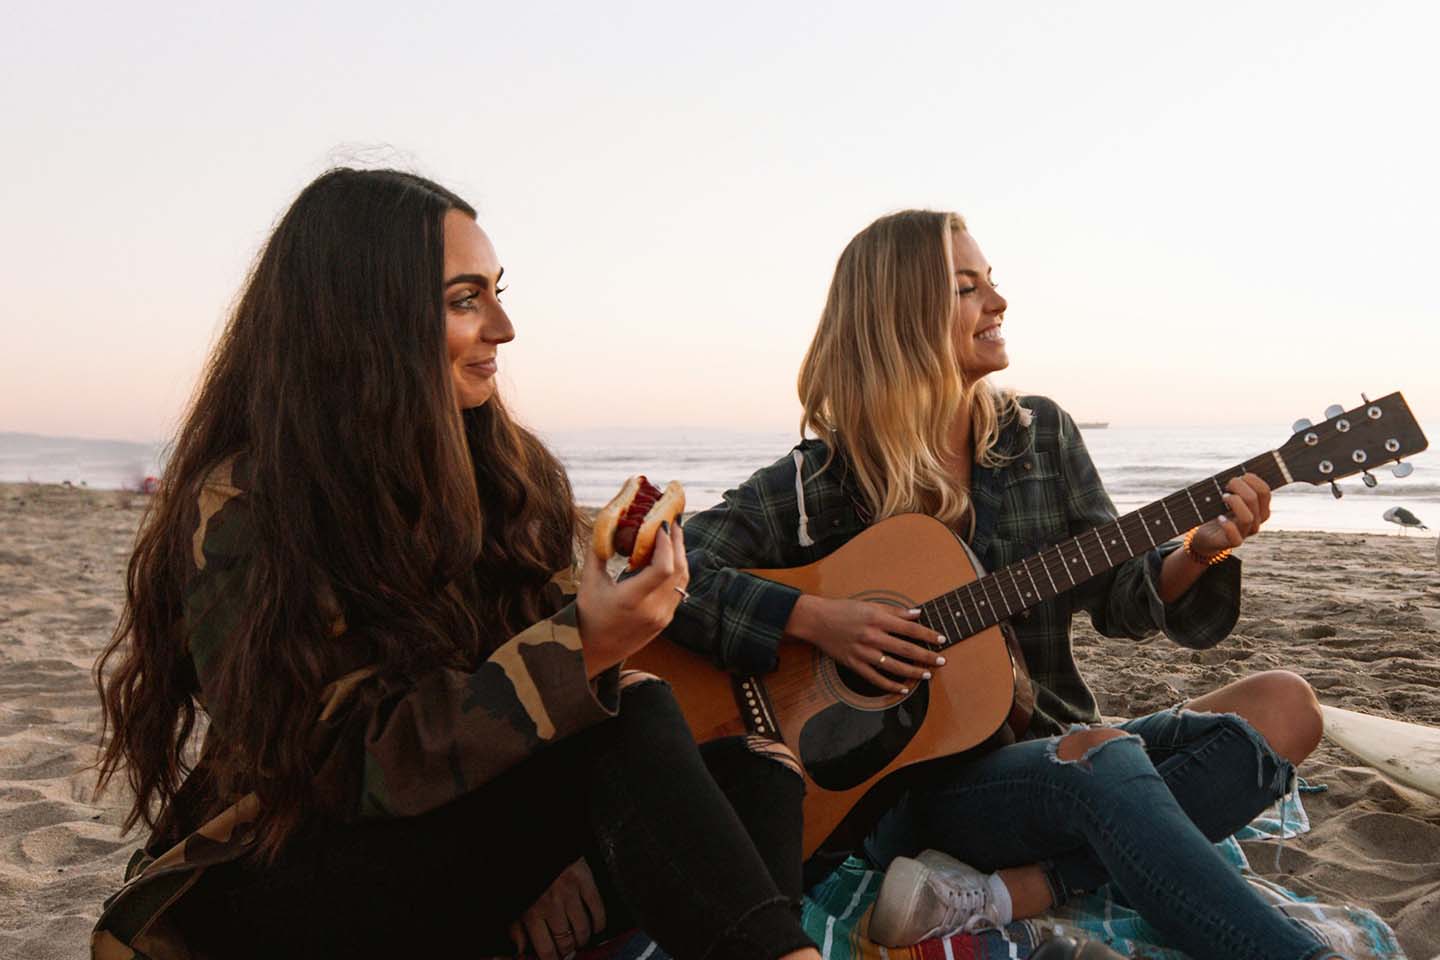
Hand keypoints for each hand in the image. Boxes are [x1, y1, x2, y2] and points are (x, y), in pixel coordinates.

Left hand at [509, 858, 606, 959]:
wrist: (536, 838)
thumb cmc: (525, 871)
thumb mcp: (513, 903)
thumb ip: (516, 929)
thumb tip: (522, 950)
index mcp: (531, 912)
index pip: (547, 951)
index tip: (555, 959)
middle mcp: (551, 905)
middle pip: (566, 942)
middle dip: (568, 952)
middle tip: (568, 952)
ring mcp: (570, 893)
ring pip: (583, 929)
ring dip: (582, 939)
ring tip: (579, 939)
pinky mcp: (584, 880)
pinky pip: (597, 908)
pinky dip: (599, 922)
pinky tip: (596, 927)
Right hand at [576, 521, 688, 675]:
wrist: (593, 651)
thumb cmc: (587, 616)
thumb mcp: (589, 582)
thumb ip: (599, 551)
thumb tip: (607, 523)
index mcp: (632, 600)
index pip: (662, 568)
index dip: (667, 543)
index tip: (662, 524)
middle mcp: (652, 610)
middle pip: (678, 570)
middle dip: (678, 542)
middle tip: (672, 520)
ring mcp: (662, 617)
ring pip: (682, 580)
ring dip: (680, 555)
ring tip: (673, 535)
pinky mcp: (665, 620)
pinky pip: (678, 590)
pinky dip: (677, 570)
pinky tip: (669, 557)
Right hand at [785, 595, 944, 693]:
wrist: (817, 620)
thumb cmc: (843, 610)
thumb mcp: (870, 605)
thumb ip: (895, 611)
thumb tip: (917, 614)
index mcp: (877, 619)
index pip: (910, 629)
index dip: (928, 635)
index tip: (941, 640)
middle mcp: (872, 636)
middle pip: (906, 649)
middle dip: (926, 656)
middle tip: (941, 661)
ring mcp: (863, 652)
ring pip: (894, 666)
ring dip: (913, 672)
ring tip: (927, 674)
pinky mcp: (854, 664)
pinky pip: (875, 678)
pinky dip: (890, 685)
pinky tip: (903, 688)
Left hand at [1188, 473, 1271, 558]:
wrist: (1207, 536)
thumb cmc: (1218, 512)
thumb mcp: (1229, 497)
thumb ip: (1235, 487)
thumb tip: (1237, 472)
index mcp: (1260, 508)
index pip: (1265, 491)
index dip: (1252, 480)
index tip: (1240, 475)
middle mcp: (1257, 520)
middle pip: (1254, 499)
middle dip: (1238, 486)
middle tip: (1227, 485)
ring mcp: (1246, 532)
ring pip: (1248, 517)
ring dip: (1234, 503)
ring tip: (1223, 498)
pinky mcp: (1233, 542)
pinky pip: (1236, 536)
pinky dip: (1227, 525)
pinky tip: (1219, 518)